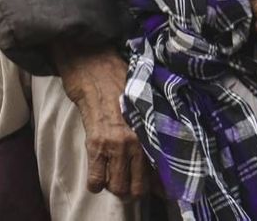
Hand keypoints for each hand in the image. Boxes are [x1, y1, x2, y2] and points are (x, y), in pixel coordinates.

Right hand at [52, 45, 154, 198]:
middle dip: (133, 188)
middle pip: (139, 186)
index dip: (160, 185)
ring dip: (115, 186)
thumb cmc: (121, 79)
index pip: (161, 169)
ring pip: (118, 187)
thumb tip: (162, 151)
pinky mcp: (95, 143)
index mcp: (151, 128)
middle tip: (129, 181)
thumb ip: (152, 124)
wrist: (95, 66)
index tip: (161, 190)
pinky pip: (96, 180)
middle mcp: (137, 140)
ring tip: (112, 177)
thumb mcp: (144, 102)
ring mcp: (116, 143)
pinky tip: (97, 174)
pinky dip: (96, 182)